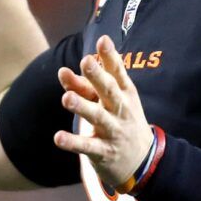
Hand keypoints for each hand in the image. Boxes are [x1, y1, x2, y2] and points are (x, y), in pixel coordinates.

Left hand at [54, 36, 154, 189]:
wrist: (143, 161)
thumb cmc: (121, 121)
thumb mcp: (109, 102)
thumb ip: (84, 86)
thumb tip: (62, 71)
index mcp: (125, 94)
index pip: (117, 72)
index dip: (110, 56)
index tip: (102, 40)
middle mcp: (121, 110)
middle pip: (109, 91)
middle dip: (98, 76)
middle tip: (86, 61)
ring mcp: (113, 131)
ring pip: (97, 117)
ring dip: (82, 107)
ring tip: (66, 98)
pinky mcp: (104, 152)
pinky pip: (87, 147)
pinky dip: (73, 142)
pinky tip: (58, 138)